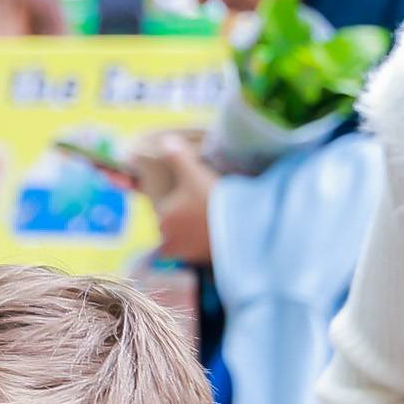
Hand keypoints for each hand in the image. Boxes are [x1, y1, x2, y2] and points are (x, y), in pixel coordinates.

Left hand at [128, 129, 215, 264]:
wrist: (240, 230)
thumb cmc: (214, 200)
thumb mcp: (195, 173)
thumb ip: (178, 156)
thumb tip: (166, 140)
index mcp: (164, 217)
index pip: (164, 208)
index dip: (177, 201)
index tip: (191, 197)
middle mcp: (169, 239)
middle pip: (172, 226)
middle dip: (182, 219)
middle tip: (201, 208)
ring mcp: (184, 253)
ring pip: (183, 240)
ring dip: (191, 233)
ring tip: (209, 221)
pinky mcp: (200, 262)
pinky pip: (196, 252)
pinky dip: (202, 245)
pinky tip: (215, 235)